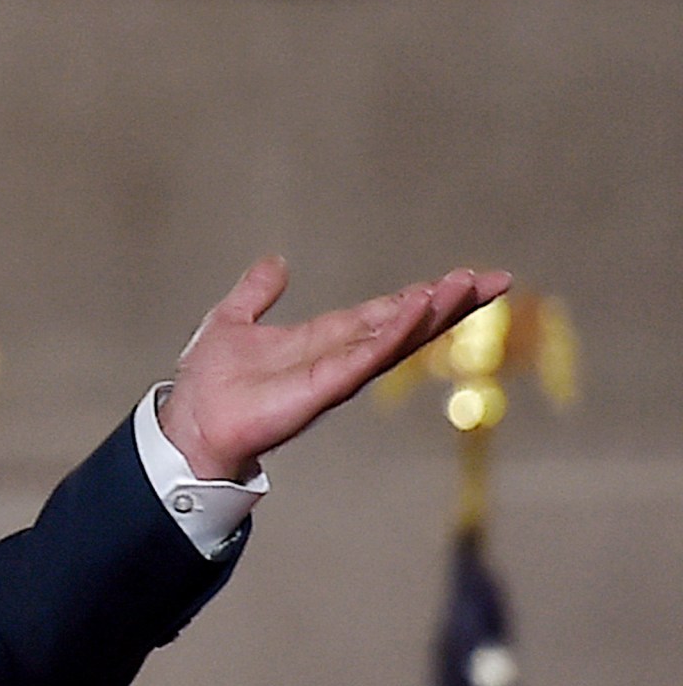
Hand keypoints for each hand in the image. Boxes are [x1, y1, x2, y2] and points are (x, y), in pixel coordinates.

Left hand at [158, 257, 511, 481]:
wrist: (190, 422)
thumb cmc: (210, 383)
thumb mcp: (233, 320)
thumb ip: (257, 293)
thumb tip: (275, 263)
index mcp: (325, 338)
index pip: (386, 312)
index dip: (423, 295)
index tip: (464, 276)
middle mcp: (340, 355)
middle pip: (408, 324)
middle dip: (450, 303)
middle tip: (496, 279)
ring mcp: (337, 373)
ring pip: (398, 338)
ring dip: (433, 312)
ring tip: (468, 285)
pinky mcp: (324, 387)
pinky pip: (366, 357)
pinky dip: (392, 333)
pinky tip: (418, 310)